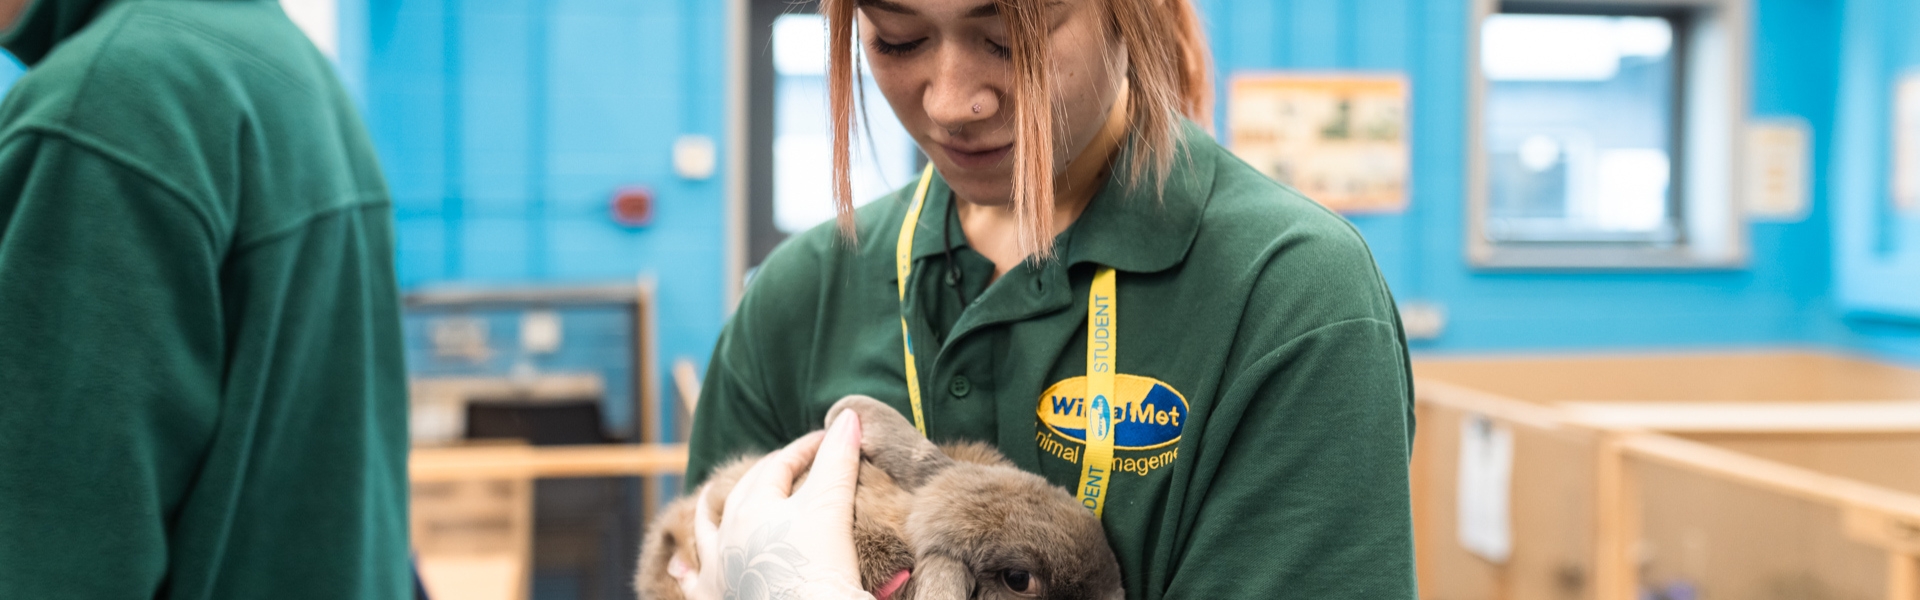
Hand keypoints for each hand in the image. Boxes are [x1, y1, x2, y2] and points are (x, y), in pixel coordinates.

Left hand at [689, 410, 870, 599]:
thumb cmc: (817, 569)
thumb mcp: (832, 508)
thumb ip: (838, 460)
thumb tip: (849, 416)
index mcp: (755, 507)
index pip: (781, 464)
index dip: (807, 448)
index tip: (831, 439)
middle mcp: (729, 534)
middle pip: (745, 491)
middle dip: (766, 473)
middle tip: (790, 464)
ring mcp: (719, 568)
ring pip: (706, 531)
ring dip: (707, 513)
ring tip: (706, 500)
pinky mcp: (716, 599)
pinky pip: (695, 583)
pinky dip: (687, 573)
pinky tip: (679, 568)